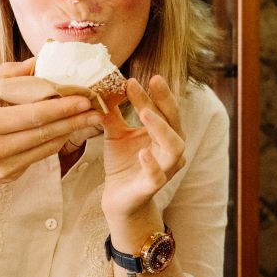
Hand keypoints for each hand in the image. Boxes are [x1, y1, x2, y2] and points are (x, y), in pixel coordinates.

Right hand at [0, 58, 102, 195]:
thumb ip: (7, 73)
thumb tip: (40, 59)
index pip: (34, 114)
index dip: (62, 106)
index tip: (83, 96)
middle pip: (45, 132)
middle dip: (74, 119)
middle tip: (95, 107)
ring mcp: (3, 167)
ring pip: (46, 147)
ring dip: (70, 131)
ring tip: (89, 117)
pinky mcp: (9, 177)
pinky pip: (38, 156)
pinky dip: (53, 142)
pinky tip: (66, 130)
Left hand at [100, 76, 184, 223]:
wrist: (118, 197)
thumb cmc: (124, 163)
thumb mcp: (116, 133)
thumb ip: (113, 113)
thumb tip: (102, 87)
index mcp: (164, 133)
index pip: (162, 109)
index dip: (151, 93)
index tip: (133, 78)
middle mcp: (170, 149)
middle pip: (174, 121)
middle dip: (164, 100)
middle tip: (153, 80)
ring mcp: (165, 168)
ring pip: (174, 147)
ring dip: (161, 128)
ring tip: (145, 112)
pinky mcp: (152, 186)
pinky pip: (158, 175)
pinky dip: (152, 163)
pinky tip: (142, 152)